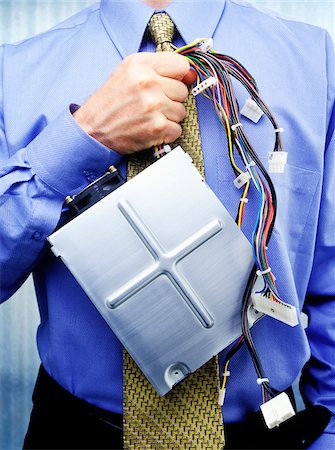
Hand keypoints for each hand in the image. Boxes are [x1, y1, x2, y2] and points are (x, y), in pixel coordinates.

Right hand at [73, 52, 193, 154]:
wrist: (92, 129)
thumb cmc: (110, 102)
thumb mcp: (128, 73)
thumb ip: (158, 69)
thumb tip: (190, 75)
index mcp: (140, 65)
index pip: (181, 66)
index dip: (177, 77)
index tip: (167, 84)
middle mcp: (148, 82)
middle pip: (182, 91)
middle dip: (170, 99)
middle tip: (150, 104)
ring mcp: (153, 105)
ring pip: (181, 111)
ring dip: (168, 117)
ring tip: (148, 117)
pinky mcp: (157, 127)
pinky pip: (177, 129)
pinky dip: (166, 133)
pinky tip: (150, 129)